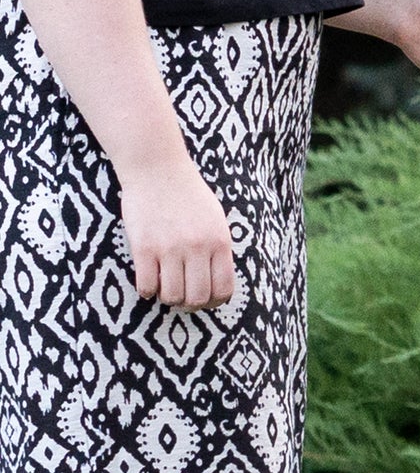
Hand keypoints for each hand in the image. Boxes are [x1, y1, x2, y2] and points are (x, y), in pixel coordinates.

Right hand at [119, 158, 234, 308]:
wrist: (157, 167)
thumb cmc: (187, 193)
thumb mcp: (216, 219)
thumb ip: (218, 248)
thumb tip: (217, 280)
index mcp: (219, 243)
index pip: (223, 289)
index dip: (214, 302)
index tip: (205, 301)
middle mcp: (197, 248)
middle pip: (198, 297)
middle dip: (191, 305)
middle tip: (182, 300)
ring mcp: (170, 248)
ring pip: (172, 295)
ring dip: (168, 299)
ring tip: (164, 289)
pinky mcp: (144, 246)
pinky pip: (147, 285)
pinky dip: (147, 291)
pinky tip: (147, 282)